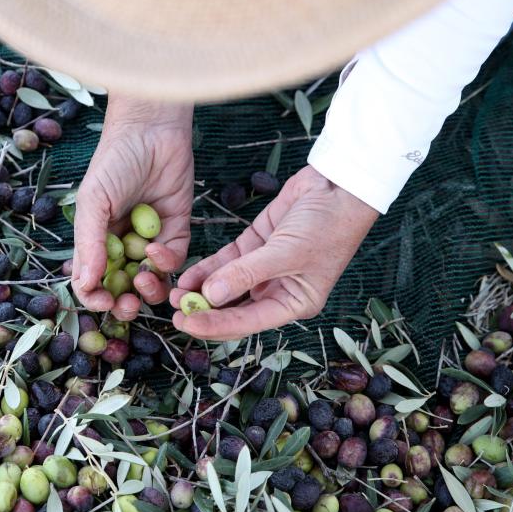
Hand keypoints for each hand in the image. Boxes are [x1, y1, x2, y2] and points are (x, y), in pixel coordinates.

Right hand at [72, 96, 193, 319]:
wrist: (151, 129)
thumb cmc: (113, 161)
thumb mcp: (93, 201)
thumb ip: (89, 242)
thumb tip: (84, 283)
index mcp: (96, 239)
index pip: (92, 280)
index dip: (95, 297)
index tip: (102, 302)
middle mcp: (123, 243)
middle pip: (124, 287)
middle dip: (125, 303)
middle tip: (128, 306)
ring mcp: (151, 238)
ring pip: (152, 279)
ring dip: (148, 287)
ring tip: (143, 279)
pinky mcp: (178, 229)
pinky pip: (175, 258)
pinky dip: (167, 261)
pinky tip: (157, 249)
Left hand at [169, 166, 377, 338]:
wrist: (339, 187)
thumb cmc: (327, 226)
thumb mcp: (287, 252)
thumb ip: (247, 273)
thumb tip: (211, 295)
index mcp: (293, 303)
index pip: (247, 322)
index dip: (215, 325)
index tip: (186, 323)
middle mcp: (277, 290)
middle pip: (233, 309)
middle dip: (204, 311)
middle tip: (174, 312)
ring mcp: (263, 268)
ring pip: (225, 286)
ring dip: (200, 291)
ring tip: (173, 294)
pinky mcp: (254, 245)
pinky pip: (225, 263)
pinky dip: (206, 269)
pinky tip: (186, 275)